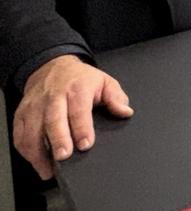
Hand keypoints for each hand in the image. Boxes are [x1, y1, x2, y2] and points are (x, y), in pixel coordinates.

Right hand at [13, 55, 132, 179]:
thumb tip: (125, 112)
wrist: (52, 67)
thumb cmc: (80, 79)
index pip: (79, 110)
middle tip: (63, 157)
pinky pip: (19, 133)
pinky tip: (35, 160)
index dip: (82, 128)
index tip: (86, 144)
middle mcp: (54, 97)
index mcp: (77, 89)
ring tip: (48, 168)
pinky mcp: (22, 113)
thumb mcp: (104, 82)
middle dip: (58, 140)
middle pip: (53, 120)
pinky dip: (25, 149)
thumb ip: (116, 97)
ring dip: (38, 150)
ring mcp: (35, 105)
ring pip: (32, 129)